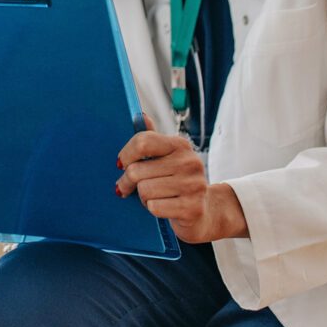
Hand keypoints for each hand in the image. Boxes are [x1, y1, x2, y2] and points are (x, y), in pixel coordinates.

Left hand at [116, 115, 247, 243]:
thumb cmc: (177, 181)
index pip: (142, 142)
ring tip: (154, 196)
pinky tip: (164, 207)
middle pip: (136, 171)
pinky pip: (154, 206)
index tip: (121, 164)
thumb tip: (141, 116)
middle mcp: (189, 162)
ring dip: (143, 197)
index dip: (125, 155)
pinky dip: (153, 209)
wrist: (205, 210)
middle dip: (128, 182)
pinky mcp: (193, 208)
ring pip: (144, 190)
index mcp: (180, 145)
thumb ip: (151, 140)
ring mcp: (194, 185)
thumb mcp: (166, 158)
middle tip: (128, 187)